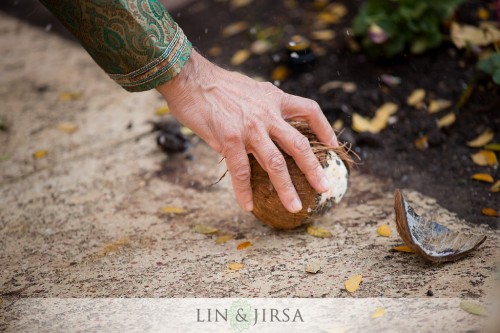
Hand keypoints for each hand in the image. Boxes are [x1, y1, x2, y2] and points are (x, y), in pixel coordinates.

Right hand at [157, 50, 337, 212]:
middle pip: (299, 145)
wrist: (190, 78)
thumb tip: (266, 123)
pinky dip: (244, 191)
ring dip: (286, 188)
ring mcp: (250, 128)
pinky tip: (247, 205)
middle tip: (324, 187)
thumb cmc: (215, 85)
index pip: (309, 111)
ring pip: (275, 163)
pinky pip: (240, 171)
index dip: (325, 128)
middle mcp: (267, 114)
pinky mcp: (229, 139)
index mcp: (274, 99)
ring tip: (295, 207)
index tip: (333, 144)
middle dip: (313, 168)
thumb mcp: (249, 89)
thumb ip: (262, 106)